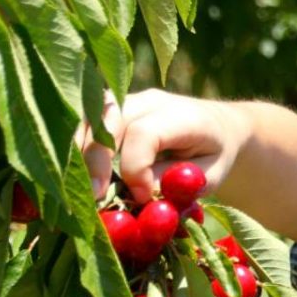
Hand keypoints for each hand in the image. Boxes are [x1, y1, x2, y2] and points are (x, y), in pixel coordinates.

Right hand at [78, 89, 247, 202]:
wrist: (220, 126)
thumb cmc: (216, 155)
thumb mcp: (211, 175)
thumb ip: (178, 183)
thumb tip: (138, 195)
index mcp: (183, 116)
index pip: (144, 133)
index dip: (134, 168)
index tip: (142, 196)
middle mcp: (151, 101)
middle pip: (109, 118)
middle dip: (95, 160)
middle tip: (96, 197)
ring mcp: (129, 100)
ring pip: (90, 115)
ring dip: (79, 151)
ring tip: (83, 187)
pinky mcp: (113, 108)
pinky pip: (86, 120)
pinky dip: (77, 145)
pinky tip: (78, 173)